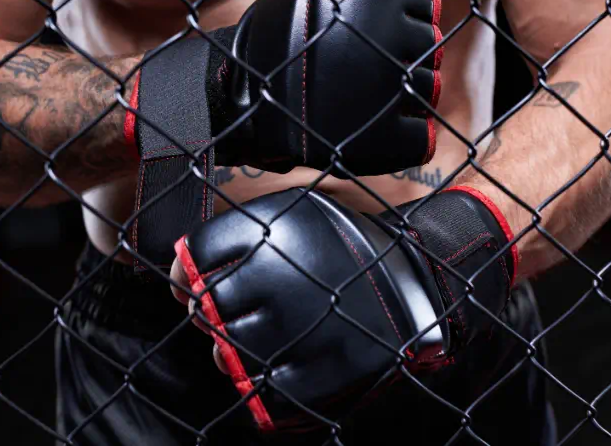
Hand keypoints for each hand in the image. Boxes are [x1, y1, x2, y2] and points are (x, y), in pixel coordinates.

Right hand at [128, 0, 443, 177]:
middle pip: (429, 51)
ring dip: (406, 97)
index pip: (424, 8)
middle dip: (405, 60)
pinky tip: (380, 131)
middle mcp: (394, 41)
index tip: (381, 38)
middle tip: (370, 73)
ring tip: (370, 101)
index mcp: (382, 0)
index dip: (405, 24)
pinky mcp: (387, 140)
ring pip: (428, 92)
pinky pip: (420, 138)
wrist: (241, 99)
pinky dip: (407, 139)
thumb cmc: (269, 39)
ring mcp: (393, 92)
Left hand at [169, 187, 515, 431]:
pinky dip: (260, 385)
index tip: (187, 285)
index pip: (199, 259)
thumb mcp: (304, 217)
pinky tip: (276, 366)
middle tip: (227, 313)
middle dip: (211, 314)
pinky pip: (265, 393)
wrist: (426, 279)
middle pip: (208, 309)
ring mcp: (299, 329)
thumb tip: (184, 272)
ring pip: (229, 354)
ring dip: (232, 351)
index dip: (184, 275)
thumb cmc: (354, 248)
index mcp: (275, 233)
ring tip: (255, 340)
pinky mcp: (321, 374)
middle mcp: (280, 278)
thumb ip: (245, 236)